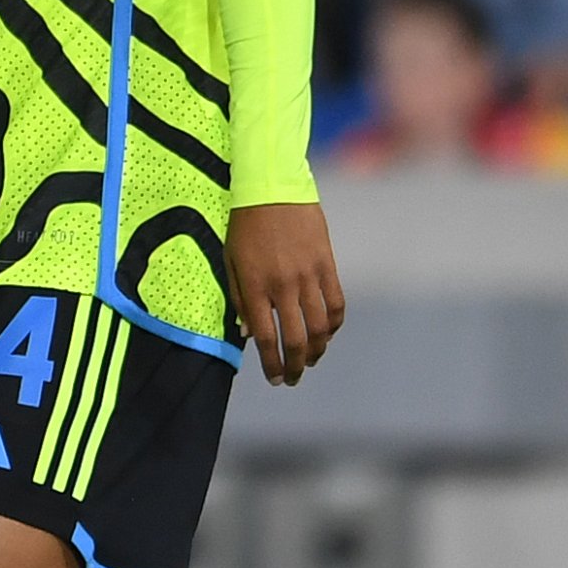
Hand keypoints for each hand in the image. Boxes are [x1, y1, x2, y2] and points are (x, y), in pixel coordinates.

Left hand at [226, 199, 344, 385]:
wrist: (272, 189)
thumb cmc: (244, 226)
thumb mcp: (230, 262)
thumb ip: (238, 298)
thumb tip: (247, 333)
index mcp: (255, 287)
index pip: (265, 338)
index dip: (271, 364)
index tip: (274, 379)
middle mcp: (283, 287)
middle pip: (296, 339)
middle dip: (295, 365)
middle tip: (293, 378)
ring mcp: (308, 276)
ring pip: (320, 327)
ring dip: (317, 350)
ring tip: (311, 360)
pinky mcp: (326, 265)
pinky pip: (336, 303)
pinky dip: (334, 324)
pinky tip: (328, 333)